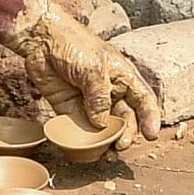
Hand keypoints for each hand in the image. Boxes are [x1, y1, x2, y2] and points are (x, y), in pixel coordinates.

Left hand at [2, 0, 162, 147]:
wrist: (41, 41)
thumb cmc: (73, 45)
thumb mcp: (93, 69)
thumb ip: (99, 97)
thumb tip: (101, 123)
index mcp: (123, 77)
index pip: (143, 100)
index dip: (150, 118)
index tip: (151, 135)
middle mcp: (110, 92)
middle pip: (125, 118)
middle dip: (126, 134)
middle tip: (121, 145)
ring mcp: (90, 102)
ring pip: (104, 128)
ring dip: (106, 141)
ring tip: (107, 153)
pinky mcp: (70, 109)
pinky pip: (80, 128)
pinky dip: (83, 140)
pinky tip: (85, 149)